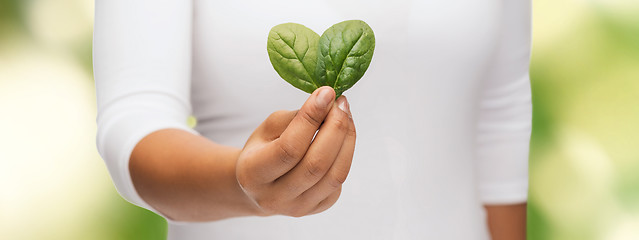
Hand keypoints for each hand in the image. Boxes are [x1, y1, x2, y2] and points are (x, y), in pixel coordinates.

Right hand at [236, 86, 355, 216]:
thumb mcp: (268, 129)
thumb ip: (297, 117)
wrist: (259, 186)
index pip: (289, 148)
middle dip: (336, 128)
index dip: (312, 118)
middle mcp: (275, 197)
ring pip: (335, 175)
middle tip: (341, 102)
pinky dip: (345, 155)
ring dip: (347, 140)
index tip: (327, 92)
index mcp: (253, 173)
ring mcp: (298, 208)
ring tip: (346, 116)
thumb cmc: (263, 149)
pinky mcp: (317, 209)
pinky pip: (339, 181)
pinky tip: (340, 139)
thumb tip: (330, 102)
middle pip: (316, 164)